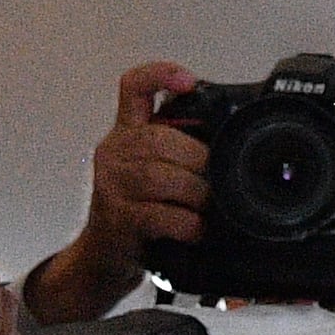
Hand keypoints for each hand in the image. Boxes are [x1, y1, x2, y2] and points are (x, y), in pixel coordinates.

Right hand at [28, 63, 207, 322]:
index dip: (161, 75)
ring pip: (158, 176)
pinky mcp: (114, 218)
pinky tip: (195, 229)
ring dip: (194, 193)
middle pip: (157, 138)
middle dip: (196, 158)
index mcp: (125, 133)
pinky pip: (158, 215)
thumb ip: (179, 150)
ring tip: (207, 205)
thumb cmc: (137, 212)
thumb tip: (231, 146)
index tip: (189, 81)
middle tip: (215, 178)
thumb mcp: (154, 172)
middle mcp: (112, 152)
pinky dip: (186, 223)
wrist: (103, 259)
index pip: (133, 87)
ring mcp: (109, 185)